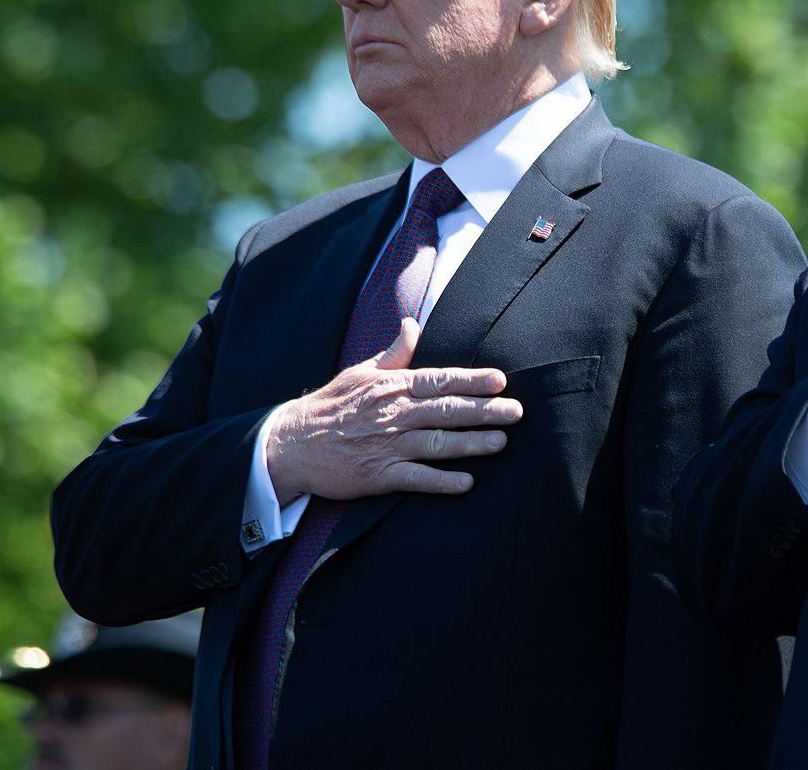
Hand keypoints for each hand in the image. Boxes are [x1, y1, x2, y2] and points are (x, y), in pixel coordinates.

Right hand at [265, 318, 519, 503]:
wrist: (291, 443)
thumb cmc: (330, 406)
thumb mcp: (360, 372)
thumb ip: (393, 352)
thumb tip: (413, 324)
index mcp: (390, 387)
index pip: (439, 380)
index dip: (471, 380)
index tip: (500, 380)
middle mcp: (392, 415)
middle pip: (445, 411)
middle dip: (484, 411)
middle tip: (516, 412)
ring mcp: (386, 446)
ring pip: (437, 444)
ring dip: (471, 444)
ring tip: (501, 443)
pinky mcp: (377, 476)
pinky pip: (416, 479)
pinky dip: (442, 481)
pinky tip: (467, 482)